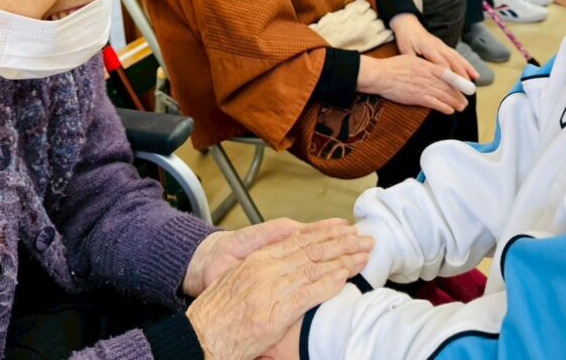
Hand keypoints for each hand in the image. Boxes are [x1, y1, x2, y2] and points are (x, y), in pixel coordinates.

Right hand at [186, 221, 371, 359]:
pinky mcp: (276, 311)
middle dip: (341, 243)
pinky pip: (308, 292)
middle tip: (364, 238)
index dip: (325, 233)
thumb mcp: (240, 283)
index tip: (344, 228)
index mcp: (258, 260)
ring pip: (315, 267)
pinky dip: (329, 283)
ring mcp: (271, 288)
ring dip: (343, 260)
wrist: (201, 336)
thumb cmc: (218, 315)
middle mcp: (266, 268)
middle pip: (311, 249)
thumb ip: (264, 272)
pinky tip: (345, 276)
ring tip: (363, 254)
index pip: (298, 240)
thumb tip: (288, 270)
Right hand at [357, 55, 465, 114]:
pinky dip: (444, 107)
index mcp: (427, 66)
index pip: (448, 74)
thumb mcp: (410, 59)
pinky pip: (435, 103)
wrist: (380, 75)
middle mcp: (428, 76)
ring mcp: (423, 87)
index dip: (458, 81)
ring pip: (444, 95)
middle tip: (466, 100)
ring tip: (461, 107)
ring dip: (455, 102)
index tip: (465, 86)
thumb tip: (430, 67)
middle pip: (448, 86)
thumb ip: (423, 64)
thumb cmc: (391, 66)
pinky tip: (450, 110)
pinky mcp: (417, 97)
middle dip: (459, 95)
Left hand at [391, 13, 477, 79]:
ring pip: (457, 57)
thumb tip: (418, 76)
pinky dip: (465, 63)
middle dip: (461, 74)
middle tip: (467, 87)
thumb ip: (413, 62)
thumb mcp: (405, 51)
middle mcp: (438, 46)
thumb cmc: (406, 38)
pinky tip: (472, 71)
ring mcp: (443, 45)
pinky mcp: (444, 46)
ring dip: (467, 68)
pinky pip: (457, 55)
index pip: (440, 63)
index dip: (448, 75)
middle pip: (452, 61)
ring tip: (475, 79)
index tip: (454, 86)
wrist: (408, 24)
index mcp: (428, 48)